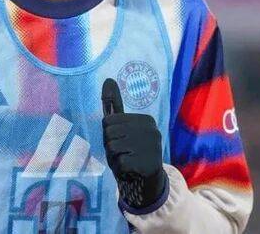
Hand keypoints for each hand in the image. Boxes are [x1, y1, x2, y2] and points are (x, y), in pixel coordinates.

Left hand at [101, 78, 167, 209]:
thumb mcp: (122, 127)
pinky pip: (119, 163)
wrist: (147, 180)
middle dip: (110, 146)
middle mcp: (151, 130)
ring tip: (126, 160)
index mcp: (145, 120)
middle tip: (123, 152)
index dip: (109, 134)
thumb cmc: (131, 149)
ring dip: (113, 158)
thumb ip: (114, 104)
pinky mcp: (147, 164)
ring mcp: (151, 147)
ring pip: (112, 148)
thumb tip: (108, 79)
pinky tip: (129, 169)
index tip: (122, 141)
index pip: (108, 121)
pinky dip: (119, 169)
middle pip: (109, 133)